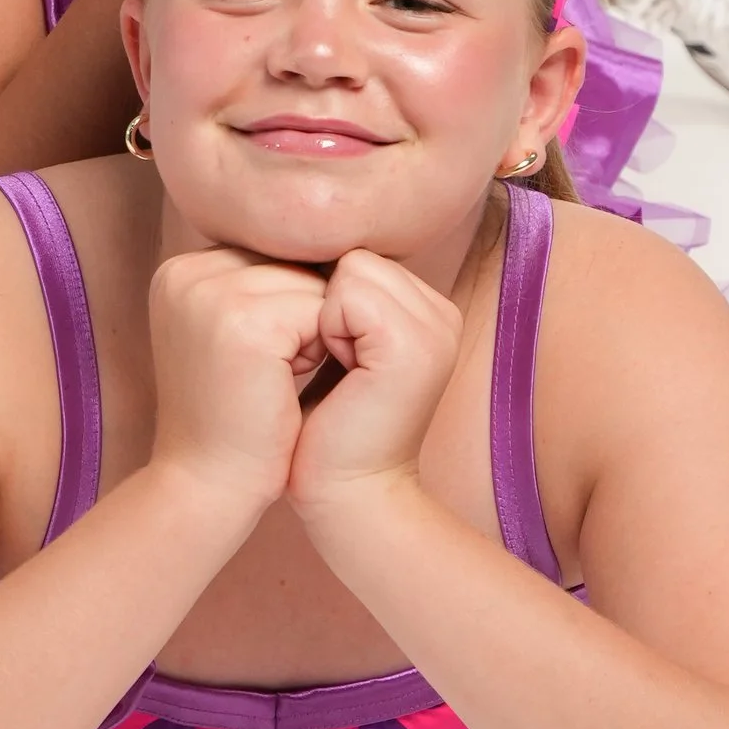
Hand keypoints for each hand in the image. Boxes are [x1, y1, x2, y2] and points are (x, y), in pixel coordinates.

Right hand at [147, 244, 332, 518]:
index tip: (269, 358)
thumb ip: (256, 287)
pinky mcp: (241, 321)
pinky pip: (319, 310)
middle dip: (304, 315)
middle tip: (274, 374)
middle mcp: (185, 271)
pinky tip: (287, 385)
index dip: (290, 305)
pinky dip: (322, 348)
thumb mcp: (230, 336)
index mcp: (179, 271)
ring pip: (310, 283)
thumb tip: (326, 248)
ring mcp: (208, 293)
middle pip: (290, 262)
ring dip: (316, 331)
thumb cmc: (231, 420)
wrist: (207, 487)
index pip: (269, 255)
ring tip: (278, 379)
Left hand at [285, 248, 462, 512]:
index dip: (320, 296)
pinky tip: (338, 369)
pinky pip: (348, 293)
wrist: (343, 494)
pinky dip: (327, 327)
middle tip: (329, 362)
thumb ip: (332, 294)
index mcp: (426, 311)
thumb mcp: (333, 347)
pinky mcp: (413, 346)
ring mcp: (435, 327)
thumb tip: (286, 234)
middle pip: (353, 255)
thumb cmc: (323, 427)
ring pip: (349, 267)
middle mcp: (441, 313)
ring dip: (321, 314)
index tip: (323, 351)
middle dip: (320, 302)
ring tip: (334, 366)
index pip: (356, 255)